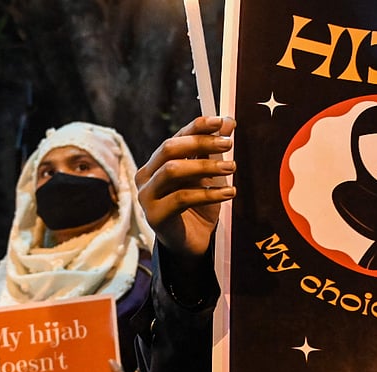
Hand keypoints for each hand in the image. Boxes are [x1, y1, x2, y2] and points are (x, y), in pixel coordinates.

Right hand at [136, 116, 236, 258]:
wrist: (191, 244)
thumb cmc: (198, 207)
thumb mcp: (208, 176)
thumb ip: (213, 151)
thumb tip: (228, 122)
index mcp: (156, 164)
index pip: (175, 138)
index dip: (197, 127)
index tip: (222, 122)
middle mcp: (146, 177)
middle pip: (169, 149)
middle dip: (201, 143)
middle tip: (228, 144)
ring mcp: (146, 197)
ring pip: (173, 171)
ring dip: (205, 166)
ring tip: (231, 168)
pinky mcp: (155, 216)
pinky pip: (182, 198)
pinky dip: (209, 193)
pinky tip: (229, 192)